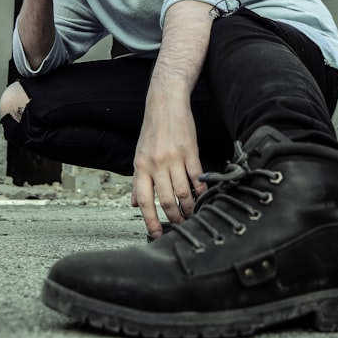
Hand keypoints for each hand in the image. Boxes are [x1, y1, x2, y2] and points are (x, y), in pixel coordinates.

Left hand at [131, 97, 207, 239]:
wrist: (166, 104)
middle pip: (166, 199)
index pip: (144, 201)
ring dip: (189, 206)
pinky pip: (197, 176)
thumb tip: (135, 204)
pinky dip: (201, 189)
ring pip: (183, 191)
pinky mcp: (190, 151)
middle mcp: (156, 164)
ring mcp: (174, 158)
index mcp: (141, 167)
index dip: (151, 221)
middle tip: (181, 224)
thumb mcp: (139, 155)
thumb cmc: (152, 130)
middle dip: (175, 216)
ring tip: (192, 212)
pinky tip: (202, 195)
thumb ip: (138, 181)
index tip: (157, 234)